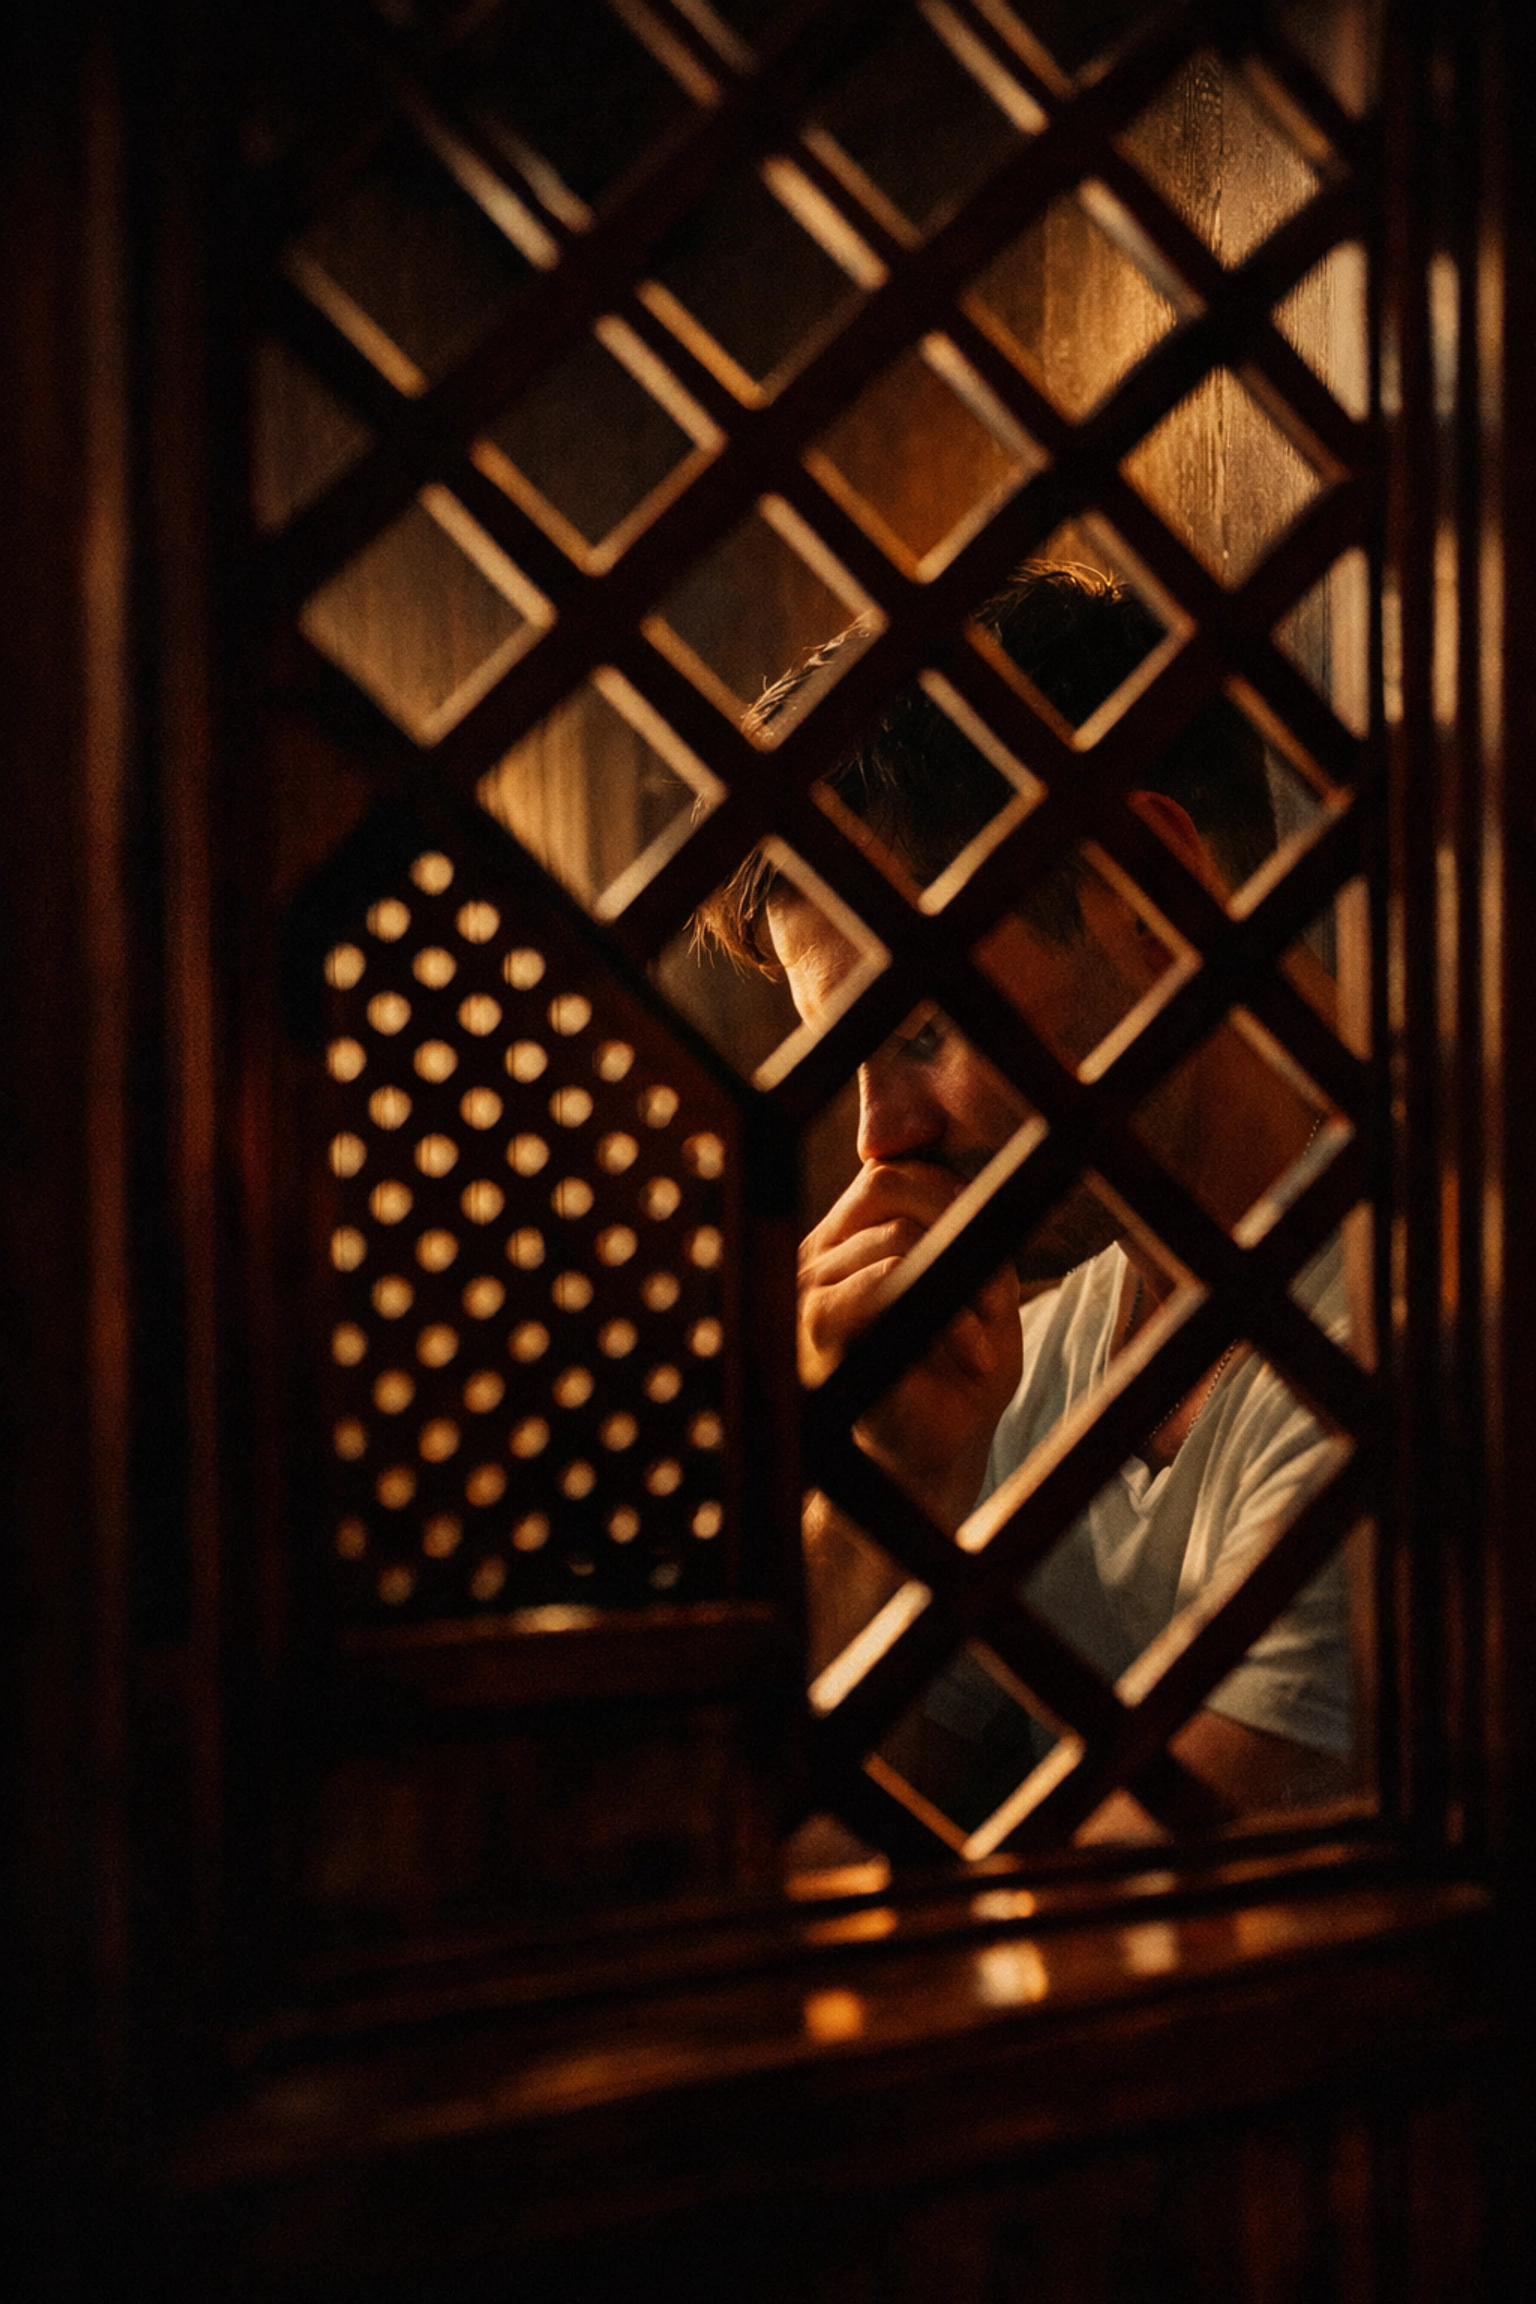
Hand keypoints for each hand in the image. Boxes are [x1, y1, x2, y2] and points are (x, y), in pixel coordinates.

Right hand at [799, 1159, 1021, 1531]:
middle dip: (962, 1236)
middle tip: (995, 1301)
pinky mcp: (817, 1322)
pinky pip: (884, 1280)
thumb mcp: (980, 1296)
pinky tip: (972, 1356)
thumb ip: (969, 1237)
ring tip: (986, 1346)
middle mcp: (818, 1252)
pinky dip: (946, 1316)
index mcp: (849, 1238)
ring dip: (965, 1286)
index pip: (891, 1171)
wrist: (926, 1469)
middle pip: (896, 1189)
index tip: (990, 1258)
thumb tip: (972, 1190)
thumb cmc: (955, 1382)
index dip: (951, 1193)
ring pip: (900, 1235)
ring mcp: (809, 1283)